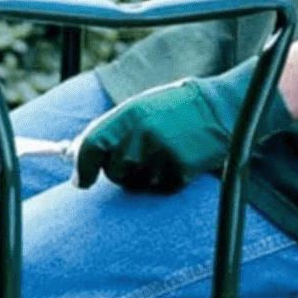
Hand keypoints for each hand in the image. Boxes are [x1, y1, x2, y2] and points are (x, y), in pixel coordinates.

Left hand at [75, 57, 293, 193]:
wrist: (221, 109)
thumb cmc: (173, 109)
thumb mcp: (139, 109)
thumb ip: (109, 131)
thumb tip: (76, 157)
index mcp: (128, 114)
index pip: (91, 146)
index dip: (82, 167)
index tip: (81, 181)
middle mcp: (142, 134)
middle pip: (113, 171)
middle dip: (120, 170)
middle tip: (139, 155)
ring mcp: (162, 153)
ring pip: (135, 184)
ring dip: (143, 177)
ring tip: (161, 154)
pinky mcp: (181, 170)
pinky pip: (159, 189)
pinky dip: (164, 181)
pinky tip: (177, 161)